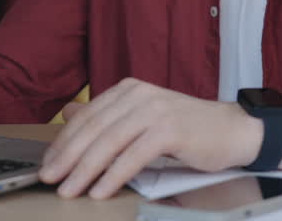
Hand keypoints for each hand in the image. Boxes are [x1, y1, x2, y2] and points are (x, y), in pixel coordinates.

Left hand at [38, 78, 261, 199]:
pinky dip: (114, 175)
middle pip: (93, 129)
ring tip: (69, 190)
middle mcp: (138, 94)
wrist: (234, 130)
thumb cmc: (187, 130)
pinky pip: (133, 155)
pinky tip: (100, 190)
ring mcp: (154, 109)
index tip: (47, 165)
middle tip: (49, 180)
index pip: (86, 117)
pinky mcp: (170, 129)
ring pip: (109, 142)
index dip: (63, 142)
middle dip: (67, 157)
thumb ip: (107, 117)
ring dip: (85, 170)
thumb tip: (69, 114)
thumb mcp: (141, 119)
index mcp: (127, 90)